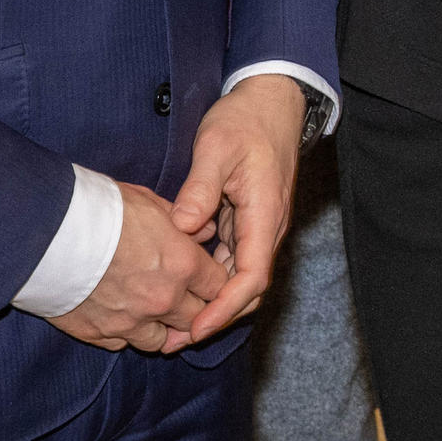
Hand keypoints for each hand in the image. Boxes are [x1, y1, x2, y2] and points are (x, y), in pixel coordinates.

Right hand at [46, 181, 226, 354]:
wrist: (46, 233)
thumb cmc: (99, 210)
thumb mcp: (149, 202)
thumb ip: (183, 222)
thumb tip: (204, 231)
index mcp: (182, 265)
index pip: (220, 286)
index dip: (217, 283)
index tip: (207, 279)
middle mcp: (163, 299)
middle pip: (198, 320)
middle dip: (196, 310)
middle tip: (186, 300)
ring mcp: (132, 322)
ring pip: (164, 341)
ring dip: (163, 328)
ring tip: (153, 312)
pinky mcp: (100, 335)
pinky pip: (125, 344)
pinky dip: (127, 334)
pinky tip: (121, 316)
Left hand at [167, 76, 306, 347]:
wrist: (271, 101)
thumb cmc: (245, 120)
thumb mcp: (217, 148)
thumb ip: (200, 189)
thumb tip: (182, 228)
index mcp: (264, 216)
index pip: (252, 279)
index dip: (224, 309)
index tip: (195, 328)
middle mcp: (266, 229)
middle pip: (247, 290)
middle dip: (215, 318)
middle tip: (173, 340)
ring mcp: (256, 227)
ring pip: (238, 279)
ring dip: (210, 303)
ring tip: (171, 324)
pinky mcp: (245, 222)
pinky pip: (230, 261)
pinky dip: (209, 280)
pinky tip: (181, 286)